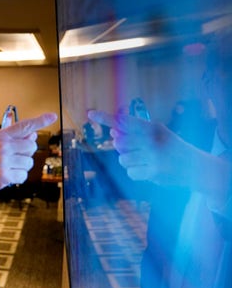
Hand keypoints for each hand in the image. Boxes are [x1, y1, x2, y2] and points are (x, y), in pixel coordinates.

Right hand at [0, 112, 57, 204]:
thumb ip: (14, 139)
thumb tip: (33, 134)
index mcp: (1, 135)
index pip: (24, 125)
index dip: (40, 121)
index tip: (52, 116)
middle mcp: (3, 146)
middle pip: (31, 146)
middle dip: (26, 153)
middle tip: (13, 158)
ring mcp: (4, 160)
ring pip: (29, 162)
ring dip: (22, 167)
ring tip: (8, 167)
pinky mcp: (4, 175)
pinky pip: (23, 175)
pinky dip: (18, 177)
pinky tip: (7, 176)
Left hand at [88, 110, 229, 195]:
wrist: (196, 168)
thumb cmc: (171, 148)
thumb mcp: (158, 135)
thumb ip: (135, 133)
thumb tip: (113, 132)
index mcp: (154, 127)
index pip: (126, 121)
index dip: (106, 118)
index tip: (90, 114)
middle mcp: (153, 141)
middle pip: (119, 142)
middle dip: (122, 146)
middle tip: (137, 148)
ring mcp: (154, 158)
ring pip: (122, 159)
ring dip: (129, 161)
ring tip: (145, 160)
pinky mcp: (154, 173)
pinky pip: (130, 172)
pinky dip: (136, 172)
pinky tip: (149, 170)